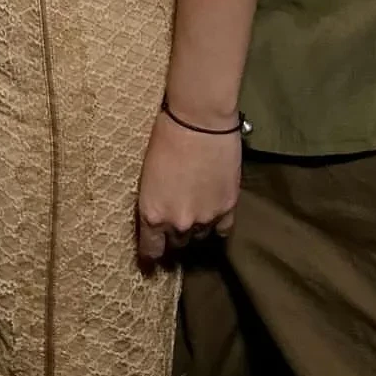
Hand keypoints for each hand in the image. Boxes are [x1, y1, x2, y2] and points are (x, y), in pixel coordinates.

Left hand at [135, 109, 240, 266]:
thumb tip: (160, 213)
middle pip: (177, 243)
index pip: (151, 251)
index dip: (151, 253)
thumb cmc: (166, 135)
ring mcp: (205, 218)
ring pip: (200, 236)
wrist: (199, 120)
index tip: (152, 254)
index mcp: (152, 213)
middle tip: (176, 216)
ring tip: (196, 206)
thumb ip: (156, 200)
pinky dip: (217, 224)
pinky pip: (222, 230)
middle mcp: (178, 223)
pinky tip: (214, 211)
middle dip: (175, 232)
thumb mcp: (148, 173)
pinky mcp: (227, 208)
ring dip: (197, 226)